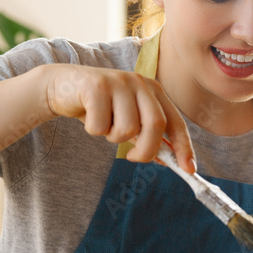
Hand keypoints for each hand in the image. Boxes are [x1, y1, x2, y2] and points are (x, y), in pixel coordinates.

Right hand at [44, 64, 194, 171]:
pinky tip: (88, 116)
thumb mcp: (128, 120)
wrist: (63, 86)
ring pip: (127, 128)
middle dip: (147, 150)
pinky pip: (101, 126)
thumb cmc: (100, 107)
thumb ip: (147, 136)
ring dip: (113, 138)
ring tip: (104, 125)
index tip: (189, 170)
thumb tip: (170, 160)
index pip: (176, 122)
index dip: (184, 147)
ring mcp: (119, 82)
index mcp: (154, 90)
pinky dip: (94, 130)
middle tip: (132, 158)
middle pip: (156, 124)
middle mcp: (140, 82)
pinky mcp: (96, 86)